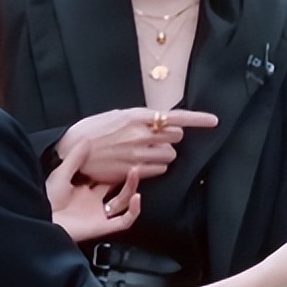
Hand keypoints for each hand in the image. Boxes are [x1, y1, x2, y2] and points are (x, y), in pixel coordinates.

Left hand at [46, 140, 140, 241]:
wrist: (41, 221)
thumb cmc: (45, 200)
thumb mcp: (61, 173)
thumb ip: (75, 158)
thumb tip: (87, 139)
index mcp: (84, 190)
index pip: (105, 177)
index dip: (115, 166)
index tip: (123, 153)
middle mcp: (94, 203)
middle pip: (117, 188)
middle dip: (128, 176)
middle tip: (134, 161)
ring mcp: (99, 215)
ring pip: (124, 202)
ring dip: (132, 187)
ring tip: (135, 171)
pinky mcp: (103, 227)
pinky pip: (125, 221)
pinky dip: (134, 210)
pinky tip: (136, 197)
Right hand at [55, 108, 218, 182]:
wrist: (72, 150)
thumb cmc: (93, 130)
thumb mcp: (117, 115)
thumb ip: (141, 119)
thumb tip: (159, 122)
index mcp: (138, 116)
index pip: (176, 116)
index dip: (198, 119)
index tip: (214, 121)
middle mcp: (141, 134)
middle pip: (177, 137)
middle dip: (171, 138)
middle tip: (156, 139)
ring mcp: (138, 153)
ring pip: (170, 156)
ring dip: (163, 154)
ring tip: (144, 152)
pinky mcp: (134, 171)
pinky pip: (159, 170)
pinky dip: (155, 168)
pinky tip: (140, 164)